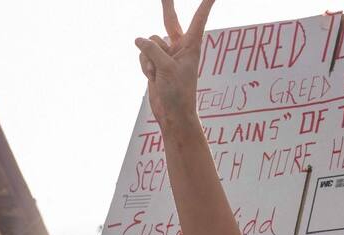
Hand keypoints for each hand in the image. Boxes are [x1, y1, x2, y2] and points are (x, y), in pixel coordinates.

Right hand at [135, 0, 215, 129]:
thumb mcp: (166, 68)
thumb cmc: (178, 93)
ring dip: (149, 59)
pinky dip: (144, 66)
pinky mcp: (155, 62)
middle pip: (170, 20)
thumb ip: (152, 50)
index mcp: (191, 46)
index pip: (198, 20)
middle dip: (166, 4)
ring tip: (158, 75)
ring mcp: (166, 54)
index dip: (205, 6)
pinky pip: (143, 54)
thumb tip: (138, 39)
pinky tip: (152, 78)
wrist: (173, 114)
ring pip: (149, 43)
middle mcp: (179, 47)